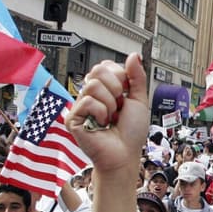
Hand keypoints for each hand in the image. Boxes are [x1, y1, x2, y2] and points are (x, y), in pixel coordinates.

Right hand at [66, 56, 150, 175]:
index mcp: (104, 89)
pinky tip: (101, 124)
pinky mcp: (73, 118)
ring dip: (110, 104)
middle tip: (118, 106)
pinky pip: (88, 102)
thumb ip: (136, 77)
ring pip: (93, 85)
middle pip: (98, 70)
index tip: (125, 94)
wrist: (125, 155)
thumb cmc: (131, 134)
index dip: (119, 77)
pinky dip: (101, 113)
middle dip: (115, 88)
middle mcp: (90, 95)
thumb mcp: (139, 100)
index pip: (106, 66)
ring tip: (110, 118)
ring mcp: (80, 106)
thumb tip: (133, 56)